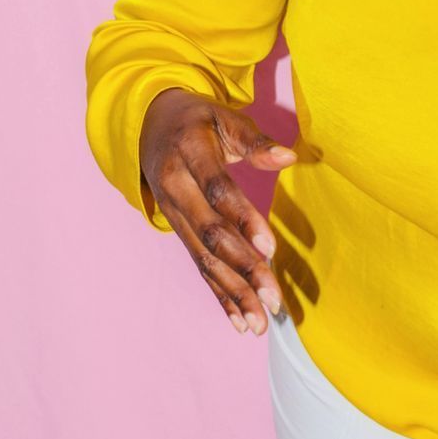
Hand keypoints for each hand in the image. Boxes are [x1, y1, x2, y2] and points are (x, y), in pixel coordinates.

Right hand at [138, 87, 297, 336]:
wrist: (149, 126)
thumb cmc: (198, 120)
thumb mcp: (223, 116)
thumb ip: (254, 140)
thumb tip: (288, 157)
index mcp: (189, 155)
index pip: (218, 192)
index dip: (244, 220)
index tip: (271, 250)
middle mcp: (175, 190)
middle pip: (211, 235)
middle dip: (243, 270)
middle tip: (273, 300)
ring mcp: (173, 215)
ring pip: (204, 259)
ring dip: (233, 293)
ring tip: (259, 322)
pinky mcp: (179, 231)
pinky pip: (199, 266)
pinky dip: (220, 295)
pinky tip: (239, 320)